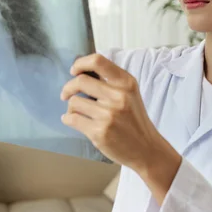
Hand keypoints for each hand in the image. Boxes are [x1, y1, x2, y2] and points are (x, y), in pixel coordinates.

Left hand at [60, 54, 181, 202]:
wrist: (146, 149)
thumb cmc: (134, 120)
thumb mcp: (129, 94)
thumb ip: (110, 82)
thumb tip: (80, 72)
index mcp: (126, 83)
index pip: (98, 61)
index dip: (80, 63)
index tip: (74, 71)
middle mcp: (118, 96)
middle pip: (80, 81)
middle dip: (68, 88)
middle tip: (65, 94)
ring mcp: (108, 115)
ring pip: (74, 102)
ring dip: (71, 107)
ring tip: (78, 112)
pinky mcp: (99, 132)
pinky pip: (72, 119)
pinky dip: (67, 119)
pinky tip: (72, 120)